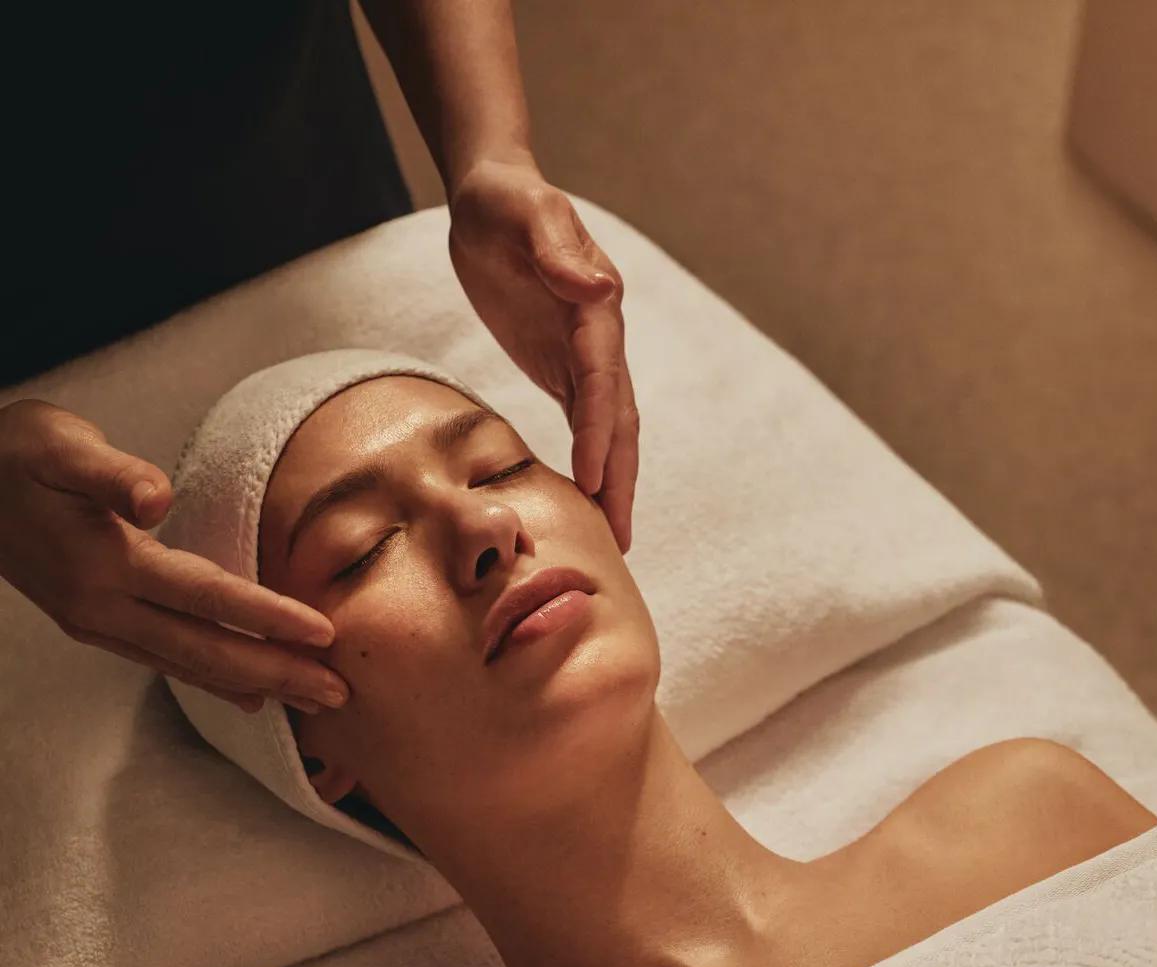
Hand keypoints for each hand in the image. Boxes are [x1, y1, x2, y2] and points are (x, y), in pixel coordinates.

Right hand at [0, 400, 349, 713]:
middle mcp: (104, 607)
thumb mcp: (63, 447)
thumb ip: (115, 474)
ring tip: (313, 699)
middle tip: (341, 692)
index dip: (267, 616)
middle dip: (278, 672)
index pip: (206, 596)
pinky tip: (249, 694)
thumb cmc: (17, 454)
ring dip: (256, 683)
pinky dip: (214, 680)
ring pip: (190, 664)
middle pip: (207, 649)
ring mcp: (97, 622)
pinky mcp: (95, 624)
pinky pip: (167, 661)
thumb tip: (157, 496)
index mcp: (107, 565)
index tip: (323, 633)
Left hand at [448, 158, 637, 551]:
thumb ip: (559, 250)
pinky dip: (591, 463)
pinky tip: (588, 500)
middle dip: (621, 478)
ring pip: (609, 429)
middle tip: (620, 538)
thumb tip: (598, 291)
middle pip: (620, 420)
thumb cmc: (507, 201)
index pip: (603, 380)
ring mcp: (585, 355)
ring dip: (613, 481)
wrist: (494, 197)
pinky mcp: (563, 365)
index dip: (599, 432)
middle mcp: (601, 338)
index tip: (591, 479)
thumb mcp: (529, 214)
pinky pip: (585, 423)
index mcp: (597, 308)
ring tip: (616, 537)